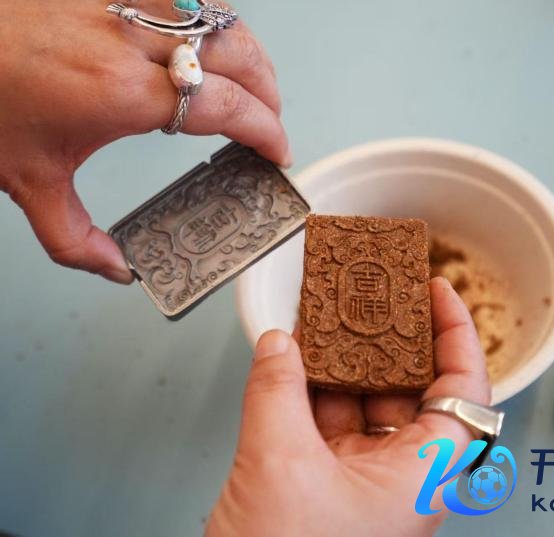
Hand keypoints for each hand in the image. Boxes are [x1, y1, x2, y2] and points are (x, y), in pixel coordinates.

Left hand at [0, 0, 288, 282]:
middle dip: (269, 92)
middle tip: (270, 124)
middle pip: (238, 55)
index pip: (225, 105)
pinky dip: (215, 24)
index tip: (277, 151)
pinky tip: (210, 48)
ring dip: (249, 55)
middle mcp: (131, 39)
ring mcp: (125, 2)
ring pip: (221, 18)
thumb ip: (74, 239)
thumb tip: (117, 270)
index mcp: (120, 92)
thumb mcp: (26, 181)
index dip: (265, 129)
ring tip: (252, 87)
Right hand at [206, 278, 490, 536]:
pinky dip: (308, 386)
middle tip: (374, 296)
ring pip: (361, 400)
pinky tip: (294, 354)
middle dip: (388, 339)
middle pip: (410, 388)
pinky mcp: (322, 480)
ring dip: (341, 358)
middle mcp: (400, 475)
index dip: (457, 336)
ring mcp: (360, 477)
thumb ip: (277, 391)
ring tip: (327, 313)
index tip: (438, 293)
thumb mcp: (278, 463)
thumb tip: (277, 342)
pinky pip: (325, 419)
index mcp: (421, 477)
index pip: (463, 392)